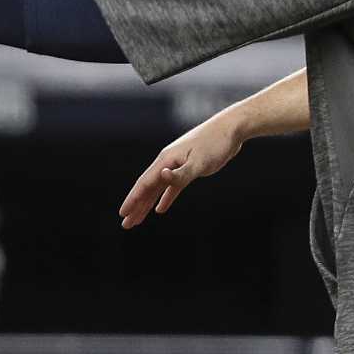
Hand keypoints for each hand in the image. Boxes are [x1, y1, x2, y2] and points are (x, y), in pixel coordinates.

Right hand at [119, 112, 245, 228]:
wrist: (231, 129)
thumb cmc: (215, 144)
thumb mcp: (200, 161)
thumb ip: (181, 172)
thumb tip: (162, 176)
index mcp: (166, 161)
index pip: (145, 183)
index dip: (133, 199)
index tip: (122, 213)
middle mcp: (167, 163)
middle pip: (147, 188)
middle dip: (136, 206)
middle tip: (126, 224)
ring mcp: (176, 166)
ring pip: (157, 189)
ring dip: (147, 204)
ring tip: (138, 219)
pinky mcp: (187, 168)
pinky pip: (172, 187)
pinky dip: (165, 198)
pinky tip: (160, 209)